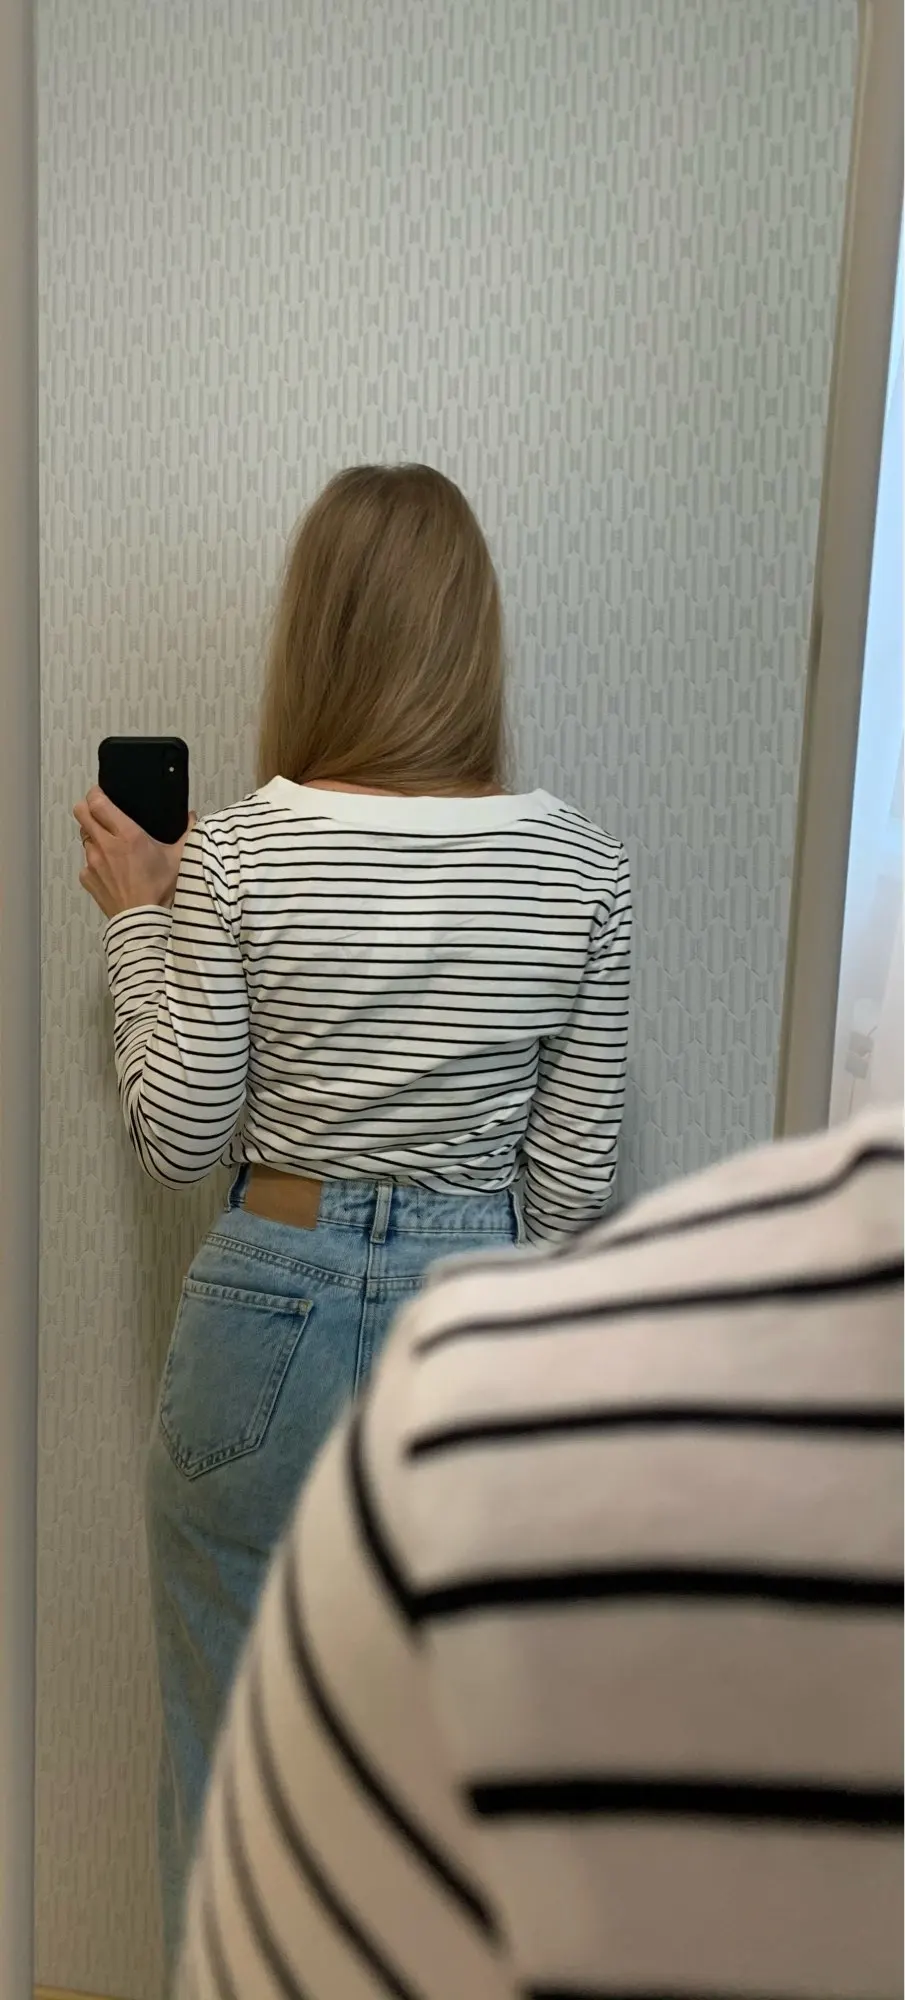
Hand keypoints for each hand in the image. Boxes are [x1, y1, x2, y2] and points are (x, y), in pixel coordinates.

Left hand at [73, 788, 196, 919]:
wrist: (144, 922)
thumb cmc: (162, 890)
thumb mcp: (180, 859)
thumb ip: (188, 833)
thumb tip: (192, 816)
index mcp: (127, 835)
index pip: (97, 802)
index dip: (96, 793)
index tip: (102, 794)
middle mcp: (105, 845)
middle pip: (80, 812)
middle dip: (88, 808)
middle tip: (101, 813)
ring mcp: (92, 862)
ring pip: (84, 837)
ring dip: (93, 836)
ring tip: (110, 845)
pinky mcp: (87, 878)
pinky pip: (86, 862)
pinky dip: (94, 862)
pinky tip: (110, 870)